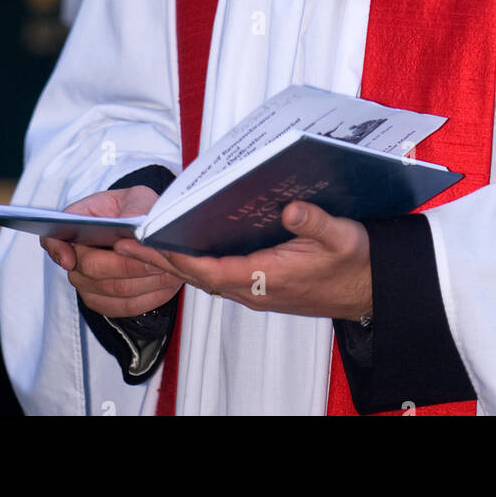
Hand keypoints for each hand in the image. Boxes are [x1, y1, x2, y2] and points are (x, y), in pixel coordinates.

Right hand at [40, 186, 184, 318]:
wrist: (149, 230)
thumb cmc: (138, 210)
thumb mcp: (139, 198)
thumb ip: (133, 209)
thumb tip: (131, 226)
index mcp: (78, 222)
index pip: (53, 238)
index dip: (57, 249)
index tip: (70, 258)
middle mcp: (76, 255)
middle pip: (89, 268)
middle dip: (124, 265)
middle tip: (151, 259)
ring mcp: (87, 282)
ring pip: (111, 290)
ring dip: (141, 281)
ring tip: (165, 269)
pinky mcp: (105, 301)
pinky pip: (124, 306)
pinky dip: (147, 296)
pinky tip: (163, 283)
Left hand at [113, 202, 372, 321]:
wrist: (371, 289)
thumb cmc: (356, 263)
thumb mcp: (342, 236)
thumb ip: (315, 221)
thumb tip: (290, 207)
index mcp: (270, 278)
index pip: (213, 271)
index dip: (180, 259)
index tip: (151, 246)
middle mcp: (256, 289)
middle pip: (199, 276)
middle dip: (160, 261)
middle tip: (124, 245)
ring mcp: (256, 290)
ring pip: (205, 277)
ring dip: (173, 262)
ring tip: (141, 243)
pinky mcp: (260, 285)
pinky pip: (218, 276)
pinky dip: (194, 262)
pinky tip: (181, 247)